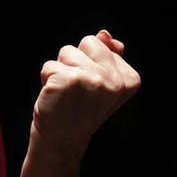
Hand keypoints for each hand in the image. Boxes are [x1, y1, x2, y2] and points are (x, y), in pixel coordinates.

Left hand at [31, 30, 140, 159]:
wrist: (62, 141)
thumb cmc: (79, 110)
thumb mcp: (102, 83)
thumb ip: (109, 56)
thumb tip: (104, 34)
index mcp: (129, 79)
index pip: (101, 43)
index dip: (89, 62)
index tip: (90, 89)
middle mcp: (115, 80)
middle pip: (87, 41)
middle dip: (76, 61)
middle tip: (76, 90)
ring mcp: (93, 80)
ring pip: (66, 52)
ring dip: (60, 70)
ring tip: (66, 94)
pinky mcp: (68, 81)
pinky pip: (50, 65)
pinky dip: (46, 79)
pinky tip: (55, 98)